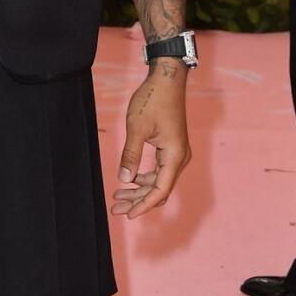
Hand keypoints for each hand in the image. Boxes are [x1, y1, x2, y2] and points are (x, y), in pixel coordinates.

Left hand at [111, 71, 190, 218]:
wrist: (167, 80)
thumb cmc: (152, 100)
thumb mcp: (137, 128)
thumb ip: (131, 155)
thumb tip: (124, 180)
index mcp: (174, 156)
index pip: (160, 190)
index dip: (144, 205)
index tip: (128, 215)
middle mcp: (180, 158)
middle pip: (160, 189)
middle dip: (137, 200)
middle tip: (115, 208)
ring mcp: (177, 153)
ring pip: (159, 181)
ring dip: (139, 191)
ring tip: (117, 196)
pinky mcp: (171, 147)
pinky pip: (159, 171)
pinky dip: (144, 179)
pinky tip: (129, 181)